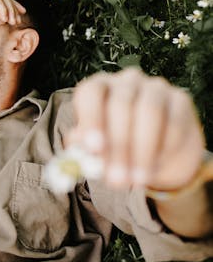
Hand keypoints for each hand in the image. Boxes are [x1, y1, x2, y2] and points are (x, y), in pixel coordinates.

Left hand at [67, 67, 205, 190]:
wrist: (160, 154)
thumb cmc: (119, 149)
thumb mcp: (100, 151)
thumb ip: (86, 151)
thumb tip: (80, 156)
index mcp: (99, 88)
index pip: (91, 92)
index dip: (91, 118)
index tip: (94, 148)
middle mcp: (126, 81)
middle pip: (120, 104)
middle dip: (118, 146)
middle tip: (116, 179)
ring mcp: (155, 87)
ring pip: (150, 111)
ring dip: (142, 150)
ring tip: (137, 180)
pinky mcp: (181, 99)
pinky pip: (174, 122)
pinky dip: (165, 149)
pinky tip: (156, 167)